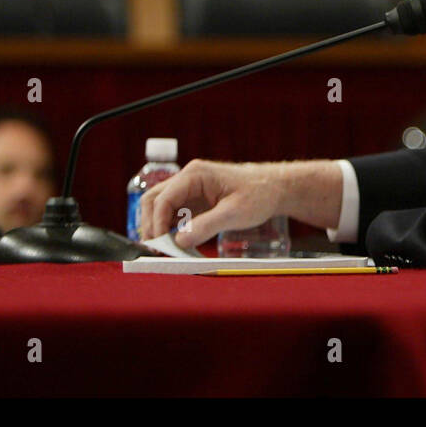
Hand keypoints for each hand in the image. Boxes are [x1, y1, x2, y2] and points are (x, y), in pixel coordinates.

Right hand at [138, 159, 283, 248]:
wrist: (274, 188)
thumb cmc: (259, 194)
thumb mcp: (235, 213)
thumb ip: (206, 226)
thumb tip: (178, 242)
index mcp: (195, 175)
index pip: (163, 198)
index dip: (156, 223)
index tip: (159, 246)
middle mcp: (187, 179)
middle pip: (153, 200)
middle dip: (151, 225)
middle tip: (156, 250)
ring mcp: (189, 190)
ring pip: (160, 208)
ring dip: (158, 228)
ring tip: (164, 251)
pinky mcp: (194, 202)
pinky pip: (173, 216)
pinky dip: (170, 230)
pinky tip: (175, 246)